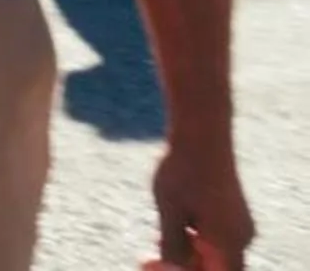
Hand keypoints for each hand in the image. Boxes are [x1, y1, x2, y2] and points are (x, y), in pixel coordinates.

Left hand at [149, 143, 250, 268]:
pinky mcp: (232, 216)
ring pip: (212, 256)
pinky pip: (213, 241)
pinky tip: (175, 219)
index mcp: (229, 243)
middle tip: (149, 256)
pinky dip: (193, 239)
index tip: (154, 262)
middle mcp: (241, 239)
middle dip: (183, 266)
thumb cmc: (183, 171)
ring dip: (186, 253)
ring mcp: (239, 227)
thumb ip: (173, 247)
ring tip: (164, 227)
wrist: (201, 133)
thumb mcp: (170, 212)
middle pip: (213, 270)